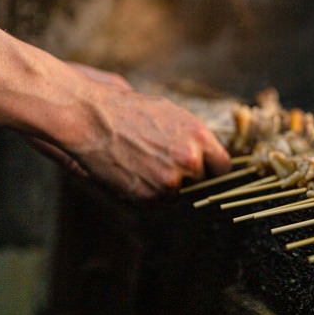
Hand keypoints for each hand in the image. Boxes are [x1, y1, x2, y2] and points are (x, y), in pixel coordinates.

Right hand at [30, 64, 231, 197]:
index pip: (222, 166)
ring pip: (178, 194)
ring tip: (142, 164)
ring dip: (165, 186)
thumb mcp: (170, 114)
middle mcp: (190, 160)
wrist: (90, 119)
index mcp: (199, 136)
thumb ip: (192, 138)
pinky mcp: (148, 196)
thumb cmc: (127, 111)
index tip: (202, 170)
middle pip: (202, 182)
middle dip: (187, 177)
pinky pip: (156, 203)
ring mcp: (170, 181)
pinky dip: (146, 194)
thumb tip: (204, 155)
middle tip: (163, 164)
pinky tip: (131, 173)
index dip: (210, 169)